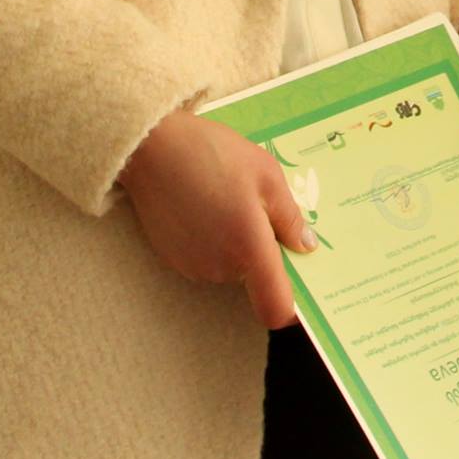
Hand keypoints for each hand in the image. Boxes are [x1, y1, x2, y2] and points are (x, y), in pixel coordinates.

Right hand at [119, 110, 309, 328]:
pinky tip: (206, 204)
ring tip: (228, 199)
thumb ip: (289, 217)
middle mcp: (220, 268)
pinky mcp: (172, 259)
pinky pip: (206, 258)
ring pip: (230, 266)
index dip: (291, 309)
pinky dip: (213, 239)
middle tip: (259, 209)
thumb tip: (306, 247)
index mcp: (249, 248)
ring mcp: (193, 266)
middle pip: (253, 278)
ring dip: (236, 243)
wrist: (152, 148)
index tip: (300, 287)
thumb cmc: (215, 155)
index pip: (275, 308)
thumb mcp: (266, 174)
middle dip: (262, 251)